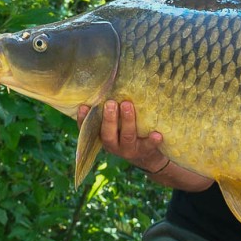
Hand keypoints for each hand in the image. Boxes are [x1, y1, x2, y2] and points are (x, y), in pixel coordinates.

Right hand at [77, 100, 212, 190]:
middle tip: (110, 103)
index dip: (83, 120)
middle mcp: (114, 145)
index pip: (89, 129)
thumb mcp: (118, 126)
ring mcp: (129, 149)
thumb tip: (109, 82)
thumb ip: (113, 112)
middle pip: (107, 133)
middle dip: (108, 118)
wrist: (149, 158)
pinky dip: (152, 140)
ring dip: (127, 121)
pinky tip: (157, 134)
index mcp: (104, 137)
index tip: (83, 106)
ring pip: (127, 137)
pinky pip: (148, 146)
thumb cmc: (129, 134)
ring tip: (128, 105)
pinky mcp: (145, 151)